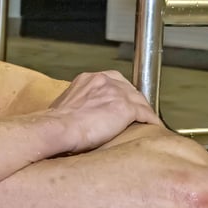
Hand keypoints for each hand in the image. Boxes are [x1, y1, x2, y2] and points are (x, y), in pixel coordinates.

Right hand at [47, 70, 161, 153]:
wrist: (57, 128)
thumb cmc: (55, 122)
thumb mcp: (62, 105)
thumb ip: (75, 105)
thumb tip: (75, 115)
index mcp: (88, 80)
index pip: (112, 82)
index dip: (119, 93)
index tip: (120, 100)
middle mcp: (104, 81)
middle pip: (128, 89)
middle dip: (133, 100)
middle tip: (136, 111)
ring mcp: (116, 93)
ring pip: (138, 99)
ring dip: (143, 110)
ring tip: (146, 119)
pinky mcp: (125, 108)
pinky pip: (145, 113)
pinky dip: (150, 119)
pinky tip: (152, 125)